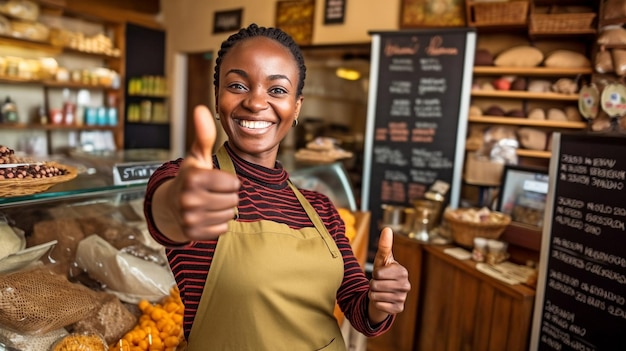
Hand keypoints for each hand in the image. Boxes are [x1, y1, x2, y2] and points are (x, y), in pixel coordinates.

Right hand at [166, 105, 239, 240]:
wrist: (171, 204)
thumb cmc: (191, 176)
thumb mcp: (198, 155)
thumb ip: (204, 134)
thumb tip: (202, 109)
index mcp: (193, 178)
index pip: (233, 183)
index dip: (229, 181)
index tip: (218, 179)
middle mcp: (188, 199)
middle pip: (233, 200)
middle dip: (228, 195)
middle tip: (213, 192)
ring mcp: (189, 218)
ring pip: (228, 215)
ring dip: (223, 209)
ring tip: (210, 202)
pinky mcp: (192, 234)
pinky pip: (222, 229)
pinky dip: (218, 223)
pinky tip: (207, 215)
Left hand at [368, 227, 410, 324]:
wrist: (383, 293)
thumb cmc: (382, 274)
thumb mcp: (382, 259)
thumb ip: (384, 245)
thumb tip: (387, 228)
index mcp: (402, 271)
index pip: (378, 273)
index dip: (374, 274)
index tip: (379, 274)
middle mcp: (406, 285)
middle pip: (376, 285)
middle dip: (372, 285)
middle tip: (378, 284)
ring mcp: (403, 298)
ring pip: (376, 296)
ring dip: (373, 294)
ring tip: (379, 291)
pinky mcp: (398, 309)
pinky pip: (379, 306)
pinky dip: (376, 303)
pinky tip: (381, 300)